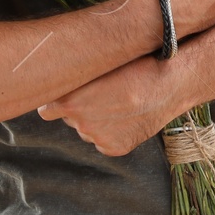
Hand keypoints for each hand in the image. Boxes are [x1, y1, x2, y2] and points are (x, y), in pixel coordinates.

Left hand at [35, 55, 181, 155]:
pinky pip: (104, 141)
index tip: (65, 98)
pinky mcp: (114, 148)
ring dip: (97, 121)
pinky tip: (128, 117)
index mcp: (70, 102)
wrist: (168, 84)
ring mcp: (97, 138)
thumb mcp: (100, 66)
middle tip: (104, 95)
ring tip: (121, 103)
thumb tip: (59, 80)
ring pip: (88, 130)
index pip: (47, 110)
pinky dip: (113, 133)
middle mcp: (79, 123)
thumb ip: (76, 79)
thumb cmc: (134, 67)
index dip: (56, 103)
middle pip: (70, 119)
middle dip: (81, 110)